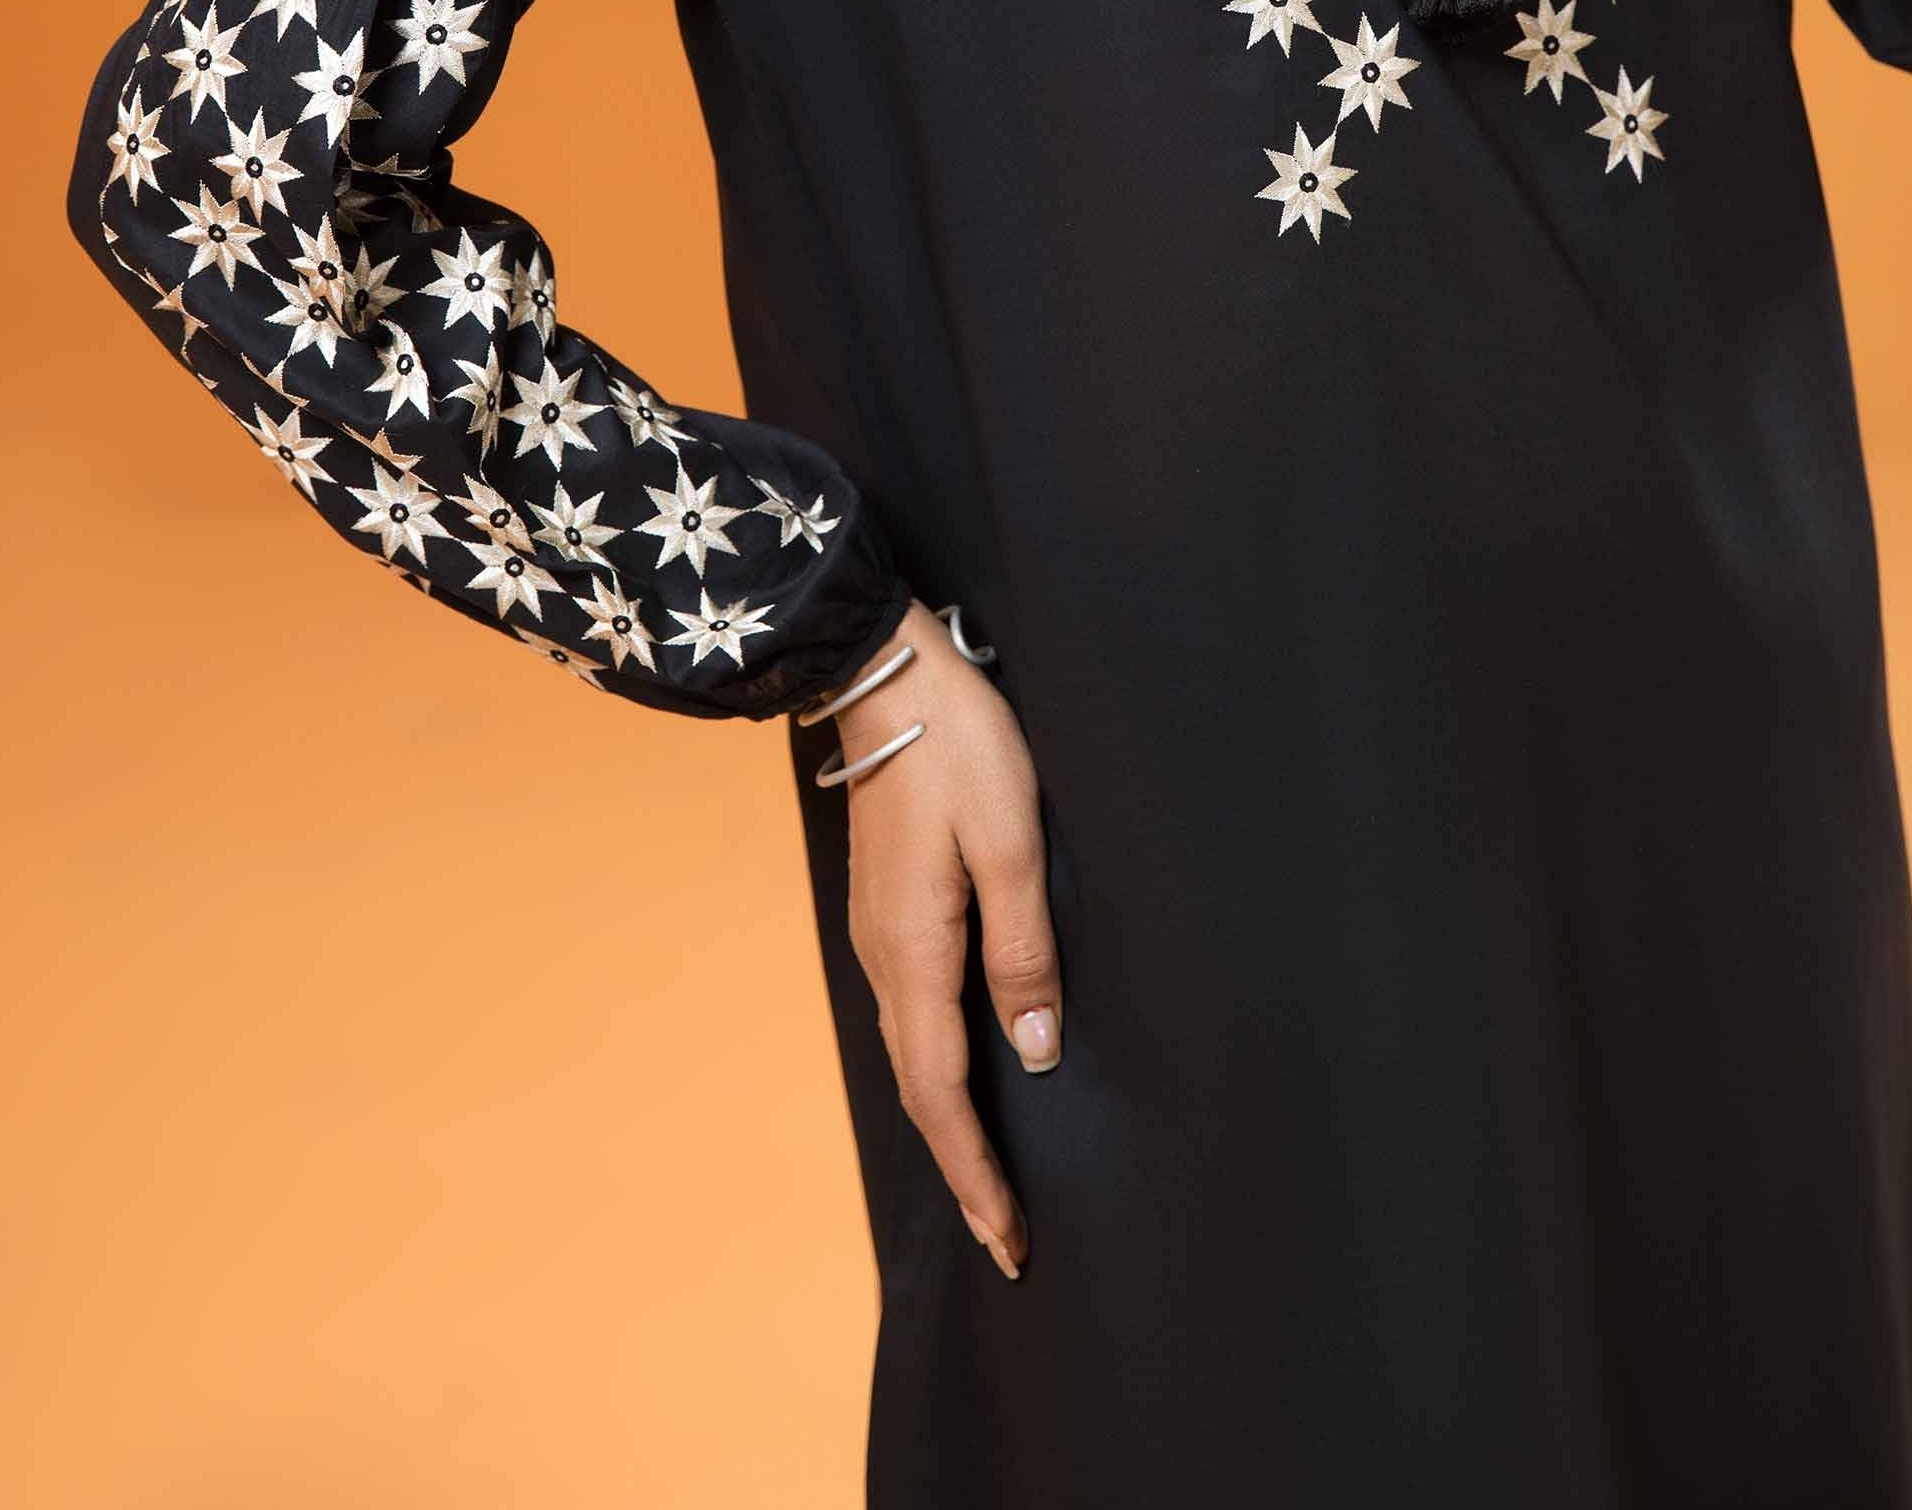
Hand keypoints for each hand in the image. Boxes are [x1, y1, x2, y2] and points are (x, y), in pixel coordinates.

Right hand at [831, 599, 1058, 1282]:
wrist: (884, 671)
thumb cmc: (959, 745)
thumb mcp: (1011, 841)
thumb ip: (1024, 949)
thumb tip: (1034, 1056)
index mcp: (914, 951)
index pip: (943, 1093)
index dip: (978, 1171)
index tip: (1011, 1238)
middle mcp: (883, 958)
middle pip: (920, 1090)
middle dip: (964, 1168)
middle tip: (1008, 1240)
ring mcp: (877, 933)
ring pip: (911, 1055)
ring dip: (951, 1123)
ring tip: (990, 1179)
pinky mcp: (885, 909)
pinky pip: (910, 1016)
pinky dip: (938, 1070)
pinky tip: (965, 1077)